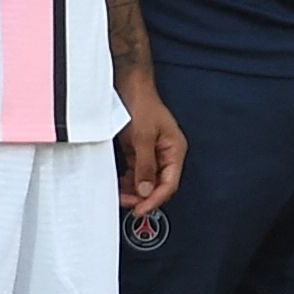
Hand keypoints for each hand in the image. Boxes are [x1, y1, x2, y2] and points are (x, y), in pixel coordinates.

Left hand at [115, 76, 185, 216]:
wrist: (128, 84)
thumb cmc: (141, 103)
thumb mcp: (143, 137)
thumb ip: (145, 165)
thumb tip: (145, 190)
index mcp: (174, 150)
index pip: (169, 183)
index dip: (155, 199)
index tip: (140, 209)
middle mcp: (165, 153)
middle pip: (158, 184)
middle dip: (143, 196)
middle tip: (126, 203)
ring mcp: (152, 152)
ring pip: (146, 180)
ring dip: (134, 190)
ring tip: (120, 196)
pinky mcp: (139, 149)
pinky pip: (136, 172)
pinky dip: (128, 181)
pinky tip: (119, 186)